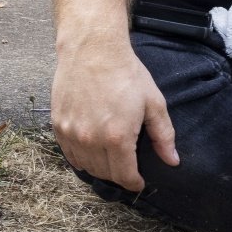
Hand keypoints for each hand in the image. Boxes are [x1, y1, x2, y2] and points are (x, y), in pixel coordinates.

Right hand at [50, 32, 177, 191]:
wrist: (92, 49)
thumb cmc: (125, 73)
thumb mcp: (153, 102)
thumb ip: (163, 135)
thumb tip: (172, 161)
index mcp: (117, 137)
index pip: (124, 176)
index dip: (134, 183)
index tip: (139, 181)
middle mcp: (91, 139)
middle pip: (104, 174)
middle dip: (119, 175)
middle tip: (127, 166)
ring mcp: (72, 133)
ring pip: (86, 166)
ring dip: (100, 167)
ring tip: (110, 158)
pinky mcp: (58, 125)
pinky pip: (69, 154)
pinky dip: (81, 157)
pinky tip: (91, 149)